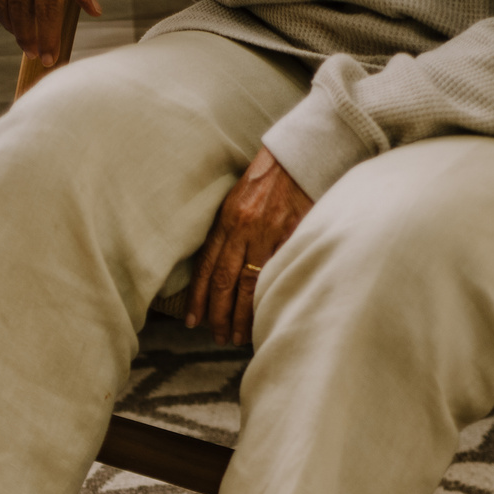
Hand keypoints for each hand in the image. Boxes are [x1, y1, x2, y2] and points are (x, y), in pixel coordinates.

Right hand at [0, 0, 101, 65]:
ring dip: (11, 27)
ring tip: (24, 43)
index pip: (46, 7)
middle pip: (20, 8)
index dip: (48, 35)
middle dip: (27, 36)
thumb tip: (95, 10)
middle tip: (35, 55)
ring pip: (1, 2)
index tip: (50, 58)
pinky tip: (10, 23)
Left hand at [187, 148, 314, 345]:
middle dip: (219, 314)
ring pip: (251, 284)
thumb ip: (226, 232)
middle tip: (217, 336)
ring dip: (242, 315)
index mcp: (227, 220)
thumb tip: (215, 268)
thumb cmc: (267, 179)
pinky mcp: (293, 236)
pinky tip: (265, 314)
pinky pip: (278, 273)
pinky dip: (269, 297)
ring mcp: (270, 234)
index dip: (198, 297)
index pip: (206, 267)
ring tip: (237, 336)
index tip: (193, 321)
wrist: (299, 156)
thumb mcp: (236, 200)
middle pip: (225, 282)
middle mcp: (244, 229)